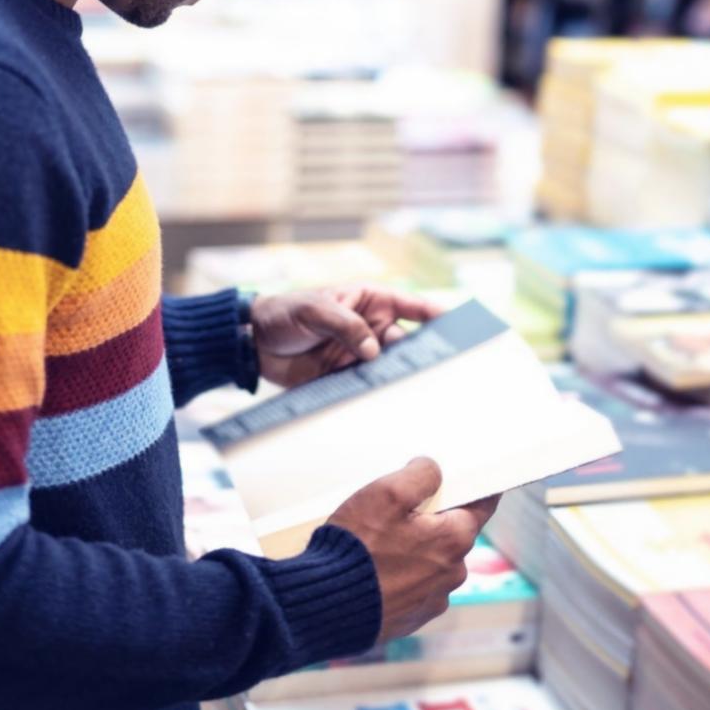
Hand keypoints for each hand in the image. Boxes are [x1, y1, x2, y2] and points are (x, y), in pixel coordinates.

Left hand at [250, 286, 442, 388]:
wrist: (253, 343)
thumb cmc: (285, 313)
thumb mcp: (314, 310)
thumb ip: (346, 326)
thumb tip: (375, 350)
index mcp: (369, 302)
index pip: (409, 306)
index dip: (434, 314)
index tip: (455, 325)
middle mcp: (371, 329)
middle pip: (407, 343)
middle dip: (423, 355)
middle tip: (441, 369)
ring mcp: (359, 356)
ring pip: (391, 368)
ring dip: (402, 379)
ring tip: (422, 393)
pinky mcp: (346, 379)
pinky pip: (369, 388)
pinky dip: (379, 396)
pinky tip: (391, 407)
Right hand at [327, 457, 498, 642]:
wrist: (329, 606)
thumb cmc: (359, 548)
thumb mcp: (386, 493)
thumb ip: (420, 474)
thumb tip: (433, 471)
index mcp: (454, 539)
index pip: (482, 506)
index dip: (477, 490)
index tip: (473, 481)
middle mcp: (452, 573)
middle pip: (452, 534)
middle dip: (433, 521)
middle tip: (400, 511)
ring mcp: (432, 600)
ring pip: (432, 563)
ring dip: (415, 551)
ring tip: (379, 544)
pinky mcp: (412, 618)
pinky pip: (414, 588)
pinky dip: (401, 577)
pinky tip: (375, 571)